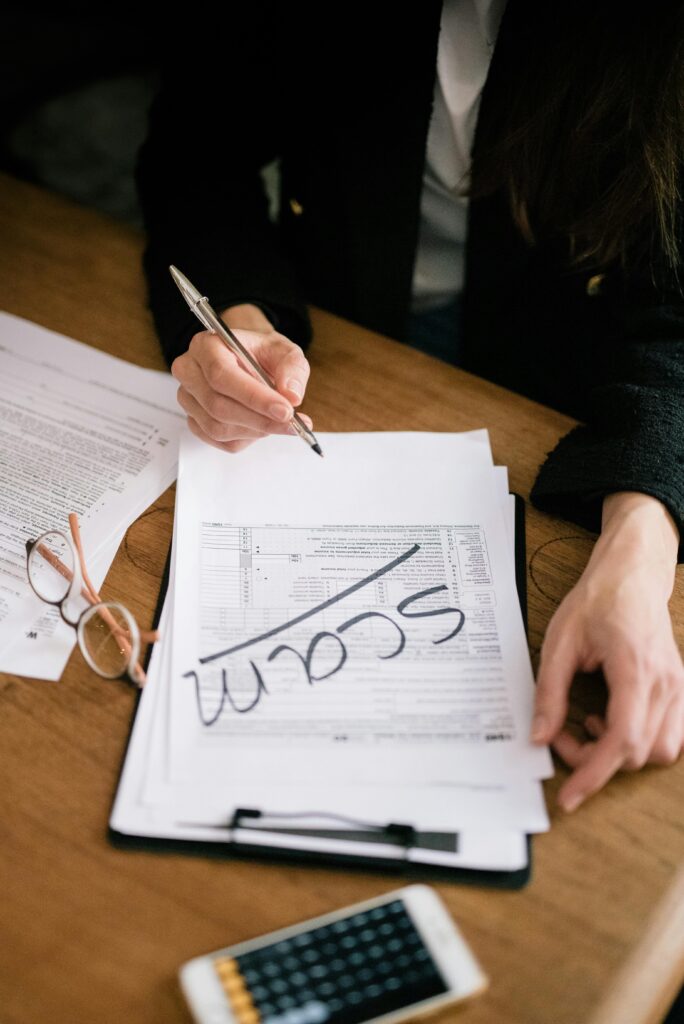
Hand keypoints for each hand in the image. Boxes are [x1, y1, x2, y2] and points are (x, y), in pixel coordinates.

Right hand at [172, 303, 311, 452]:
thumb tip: (292, 395)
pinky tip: (262, 425)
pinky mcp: (195, 421)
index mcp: (206, 346)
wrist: (251, 362)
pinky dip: (248, 438)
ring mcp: (188, 399)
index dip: (254, 396)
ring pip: (218, 428)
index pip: (221, 374)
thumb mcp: (284, 351)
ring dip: (255, 431)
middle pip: (217, 405)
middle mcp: (189, 371)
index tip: (285, 410)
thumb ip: (292, 369)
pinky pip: (221, 441)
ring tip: (280, 422)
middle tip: (291, 423)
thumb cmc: (262, 354)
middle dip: (259, 419)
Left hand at [531, 492, 683, 810]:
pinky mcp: (679, 689)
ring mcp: (679, 688)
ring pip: (662, 752)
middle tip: (564, 734)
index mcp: (636, 670)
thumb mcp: (559, 642)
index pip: (622, 742)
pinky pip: (671, 735)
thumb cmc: (597, 600)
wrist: (631, 574)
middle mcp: (666, 684)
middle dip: (596, 758)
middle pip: (639, 754)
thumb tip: (540, 736)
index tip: (569, 795)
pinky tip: (611, 719)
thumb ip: (549, 692)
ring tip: (589, 725)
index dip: (594, 774)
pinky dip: (641, 741)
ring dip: (622, 753)